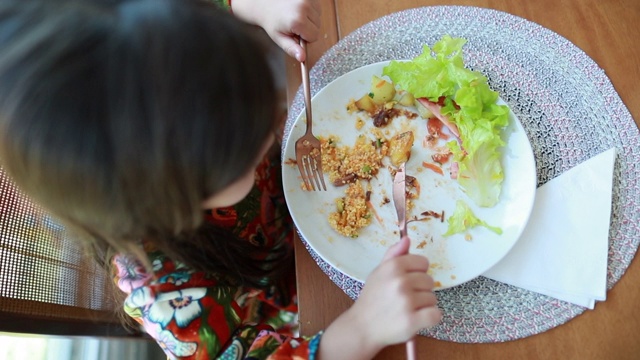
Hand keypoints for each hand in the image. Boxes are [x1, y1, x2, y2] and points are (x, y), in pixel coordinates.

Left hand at [231, 0, 320, 60]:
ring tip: (296, 15)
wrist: (265, 3)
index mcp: (297, 21)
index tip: (295, 33)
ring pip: (319, 16)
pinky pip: (317, 7)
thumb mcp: (280, 38)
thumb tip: (302, 59)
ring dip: (310, 18)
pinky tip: (299, 9)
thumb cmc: (272, 21)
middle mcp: (304, 7)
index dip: (305, 38)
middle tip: (294, 24)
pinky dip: (311, 10)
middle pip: (318, 26)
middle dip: (308, 28)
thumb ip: (292, 49)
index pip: (314, 37)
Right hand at [318, 237, 441, 359]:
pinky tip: (417, 319)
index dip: (417, 272)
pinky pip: (436, 315)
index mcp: (393, 266)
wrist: (362, 326)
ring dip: (423, 305)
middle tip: (404, 298)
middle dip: (420, 290)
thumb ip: (393, 254)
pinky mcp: (412, 321)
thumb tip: (407, 239)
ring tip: (407, 309)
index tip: (407, 281)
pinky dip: (430, 318)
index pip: (423, 262)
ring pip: (432, 298)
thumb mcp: (378, 272)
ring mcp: (407, 302)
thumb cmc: (372, 298)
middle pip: (429, 281)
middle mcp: (400, 282)